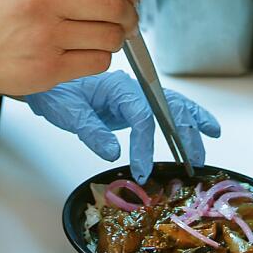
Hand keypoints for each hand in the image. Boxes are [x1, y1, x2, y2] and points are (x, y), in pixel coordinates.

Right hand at [0, 0, 138, 96]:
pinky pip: (98, 62)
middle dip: (131, 15)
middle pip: (115, 4)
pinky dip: (100, 58)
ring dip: (117, 39)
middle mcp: (44, 0)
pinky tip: (85, 53)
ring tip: (103, 38)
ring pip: (111, 36)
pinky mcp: (48, 69)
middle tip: (128, 21)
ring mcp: (46, 36)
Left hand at [24, 71, 220, 182]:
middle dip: (182, 134)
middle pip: (167, 107)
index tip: (142, 169)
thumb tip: (111, 151)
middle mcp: (131, 87)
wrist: (47, 82)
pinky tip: (205, 127)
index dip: (145, 144)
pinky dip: (189, 117)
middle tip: (192, 161)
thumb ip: (90, 130)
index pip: (141, 115)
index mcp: (116, 86)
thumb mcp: (66, 111)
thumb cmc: (55, 92)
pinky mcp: (135, 104)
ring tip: (206, 145)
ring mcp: (135, 95)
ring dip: (192, 126)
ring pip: (173, 105)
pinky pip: (167, 108)